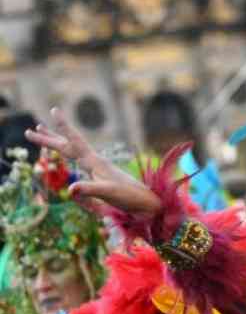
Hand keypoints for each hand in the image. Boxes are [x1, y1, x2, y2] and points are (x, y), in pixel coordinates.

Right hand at [25, 108, 160, 218]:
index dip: (64, 126)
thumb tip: (70, 189)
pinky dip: (70, 154)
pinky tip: (71, 155)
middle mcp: (96, 162)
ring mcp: (99, 168)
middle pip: (68, 145)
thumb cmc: (130, 197)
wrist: (148, 203)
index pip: (75, 141)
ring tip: (43, 133)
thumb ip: (89, 190)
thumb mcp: (108, 193)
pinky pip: (80, 160)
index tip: (54, 110)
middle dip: (49, 138)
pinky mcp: (102, 175)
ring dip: (58, 142)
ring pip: (73, 151)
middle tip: (30, 129)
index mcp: (96, 162)